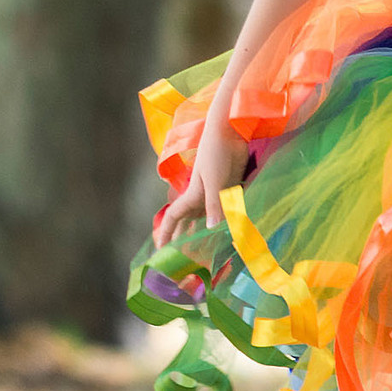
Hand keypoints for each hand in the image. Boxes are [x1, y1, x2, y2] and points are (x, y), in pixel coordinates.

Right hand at [153, 116, 245, 247]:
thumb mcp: (216, 181)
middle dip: (183, 238)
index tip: (160, 250)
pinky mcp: (229, 188)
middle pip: (188, 221)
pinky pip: (224, 210)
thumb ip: (216, 205)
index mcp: (192, 195)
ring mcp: (216, 192)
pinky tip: (230, 231)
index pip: (174, 218)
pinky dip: (224, 221)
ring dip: (204, 231)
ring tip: (205, 251)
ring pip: (206, 217)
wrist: (231, 131)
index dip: (165, 233)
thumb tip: (213, 230)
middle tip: (183, 259)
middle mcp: (201, 196)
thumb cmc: (218, 152)